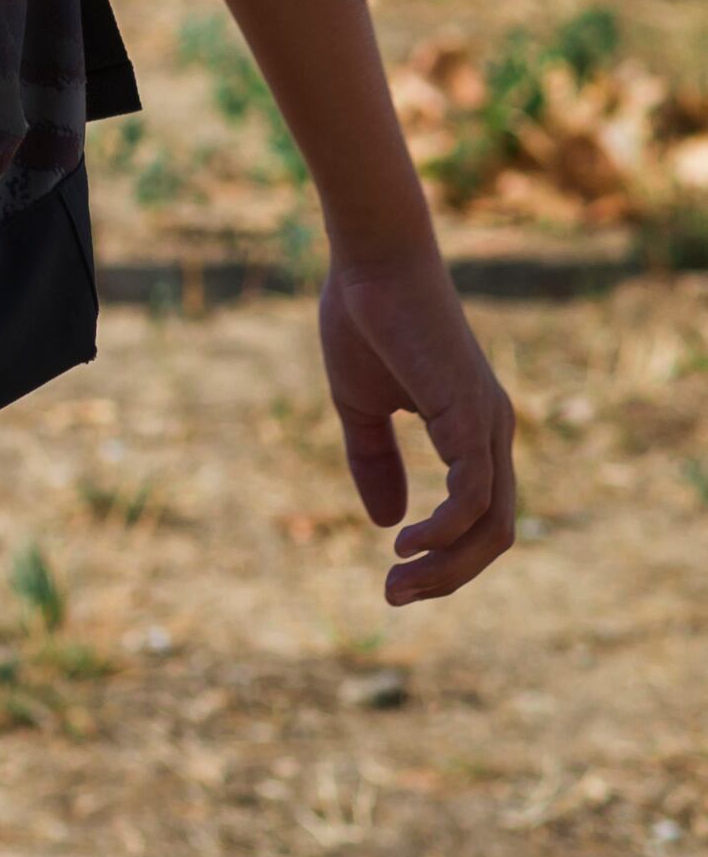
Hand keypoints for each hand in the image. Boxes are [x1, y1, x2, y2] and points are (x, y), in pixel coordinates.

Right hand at [321, 229, 515, 602]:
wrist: (372, 259)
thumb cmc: (365, 318)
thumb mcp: (360, 405)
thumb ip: (374, 461)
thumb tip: (385, 524)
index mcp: (473, 428)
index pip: (480, 516)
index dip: (445, 555)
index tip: (392, 577)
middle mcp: (493, 431)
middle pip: (496, 533)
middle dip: (449, 576)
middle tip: (394, 596)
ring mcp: (488, 424)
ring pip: (492, 523)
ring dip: (447, 565)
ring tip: (397, 581)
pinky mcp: (469, 414)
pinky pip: (473, 493)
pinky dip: (445, 529)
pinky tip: (406, 542)